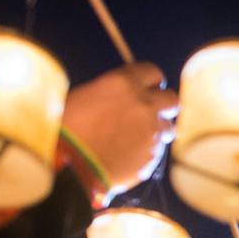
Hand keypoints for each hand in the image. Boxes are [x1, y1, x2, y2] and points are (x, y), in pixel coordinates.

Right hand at [61, 62, 178, 197]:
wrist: (70, 165)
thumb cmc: (67, 128)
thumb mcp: (84, 97)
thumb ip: (112, 93)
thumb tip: (122, 97)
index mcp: (124, 83)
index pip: (152, 72)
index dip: (150, 80)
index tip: (147, 86)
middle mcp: (144, 105)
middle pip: (171, 99)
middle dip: (162, 104)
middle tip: (149, 111)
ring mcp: (152, 131)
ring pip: (167, 127)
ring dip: (156, 129)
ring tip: (134, 136)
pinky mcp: (153, 155)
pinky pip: (157, 149)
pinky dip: (146, 149)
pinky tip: (126, 154)